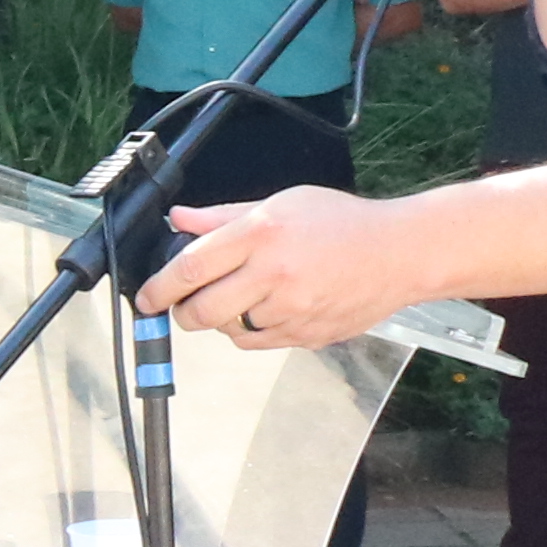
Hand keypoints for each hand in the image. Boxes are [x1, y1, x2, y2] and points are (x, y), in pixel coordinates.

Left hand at [138, 186, 432, 351]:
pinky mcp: (306, 335)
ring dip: (223, 318)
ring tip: (243, 294)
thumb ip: (223, 217)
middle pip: (201, 311)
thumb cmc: (341, 222)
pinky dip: (250, 331)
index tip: (145, 297)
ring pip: (230, 329)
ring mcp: (291, 309)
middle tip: (182, 305)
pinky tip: (267, 309)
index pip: (190, 267)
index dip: (158, 288)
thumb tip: (178, 220)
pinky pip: (257, 343)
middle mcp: (273, 274)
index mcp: (261, 234)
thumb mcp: (280, 204)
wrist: (400, 253)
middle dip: (182, 313)